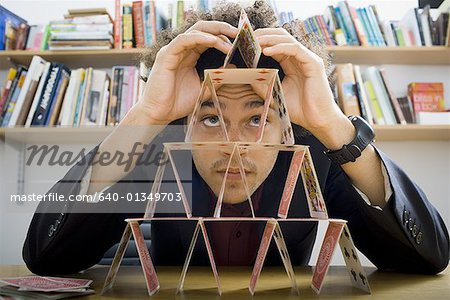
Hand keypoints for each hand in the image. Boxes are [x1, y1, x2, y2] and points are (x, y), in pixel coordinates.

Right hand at [135, 21, 237, 124]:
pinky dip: (199, 38)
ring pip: (194, 31)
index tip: (238, 40)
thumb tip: (233, 68)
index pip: (207, 38)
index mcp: (189, 56)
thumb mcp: (204, 89)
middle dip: (220, 28)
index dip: (222, 36)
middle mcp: (180, 50)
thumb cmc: (177, 103)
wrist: (160, 114)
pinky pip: (183, 41)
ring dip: (213, 33)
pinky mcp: (166, 56)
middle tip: (237, 32)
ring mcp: (172, 51)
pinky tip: (213, 41)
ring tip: (228, 41)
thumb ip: (216, 79)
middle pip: (202, 29)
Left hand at [255, 28, 352, 147]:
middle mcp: (300, 59)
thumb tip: (248, 77)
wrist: (317, 120)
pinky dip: (280, 47)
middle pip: (281, 37)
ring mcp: (307, 59)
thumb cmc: (300, 110)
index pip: (276, 45)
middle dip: (264, 34)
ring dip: (269, 38)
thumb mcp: (275, 95)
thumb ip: (263, 85)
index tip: (245, 42)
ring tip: (255, 40)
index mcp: (291, 64)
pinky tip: (266, 51)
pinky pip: (295, 49)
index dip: (262, 41)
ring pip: (287, 39)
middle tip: (248, 37)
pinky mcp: (313, 63)